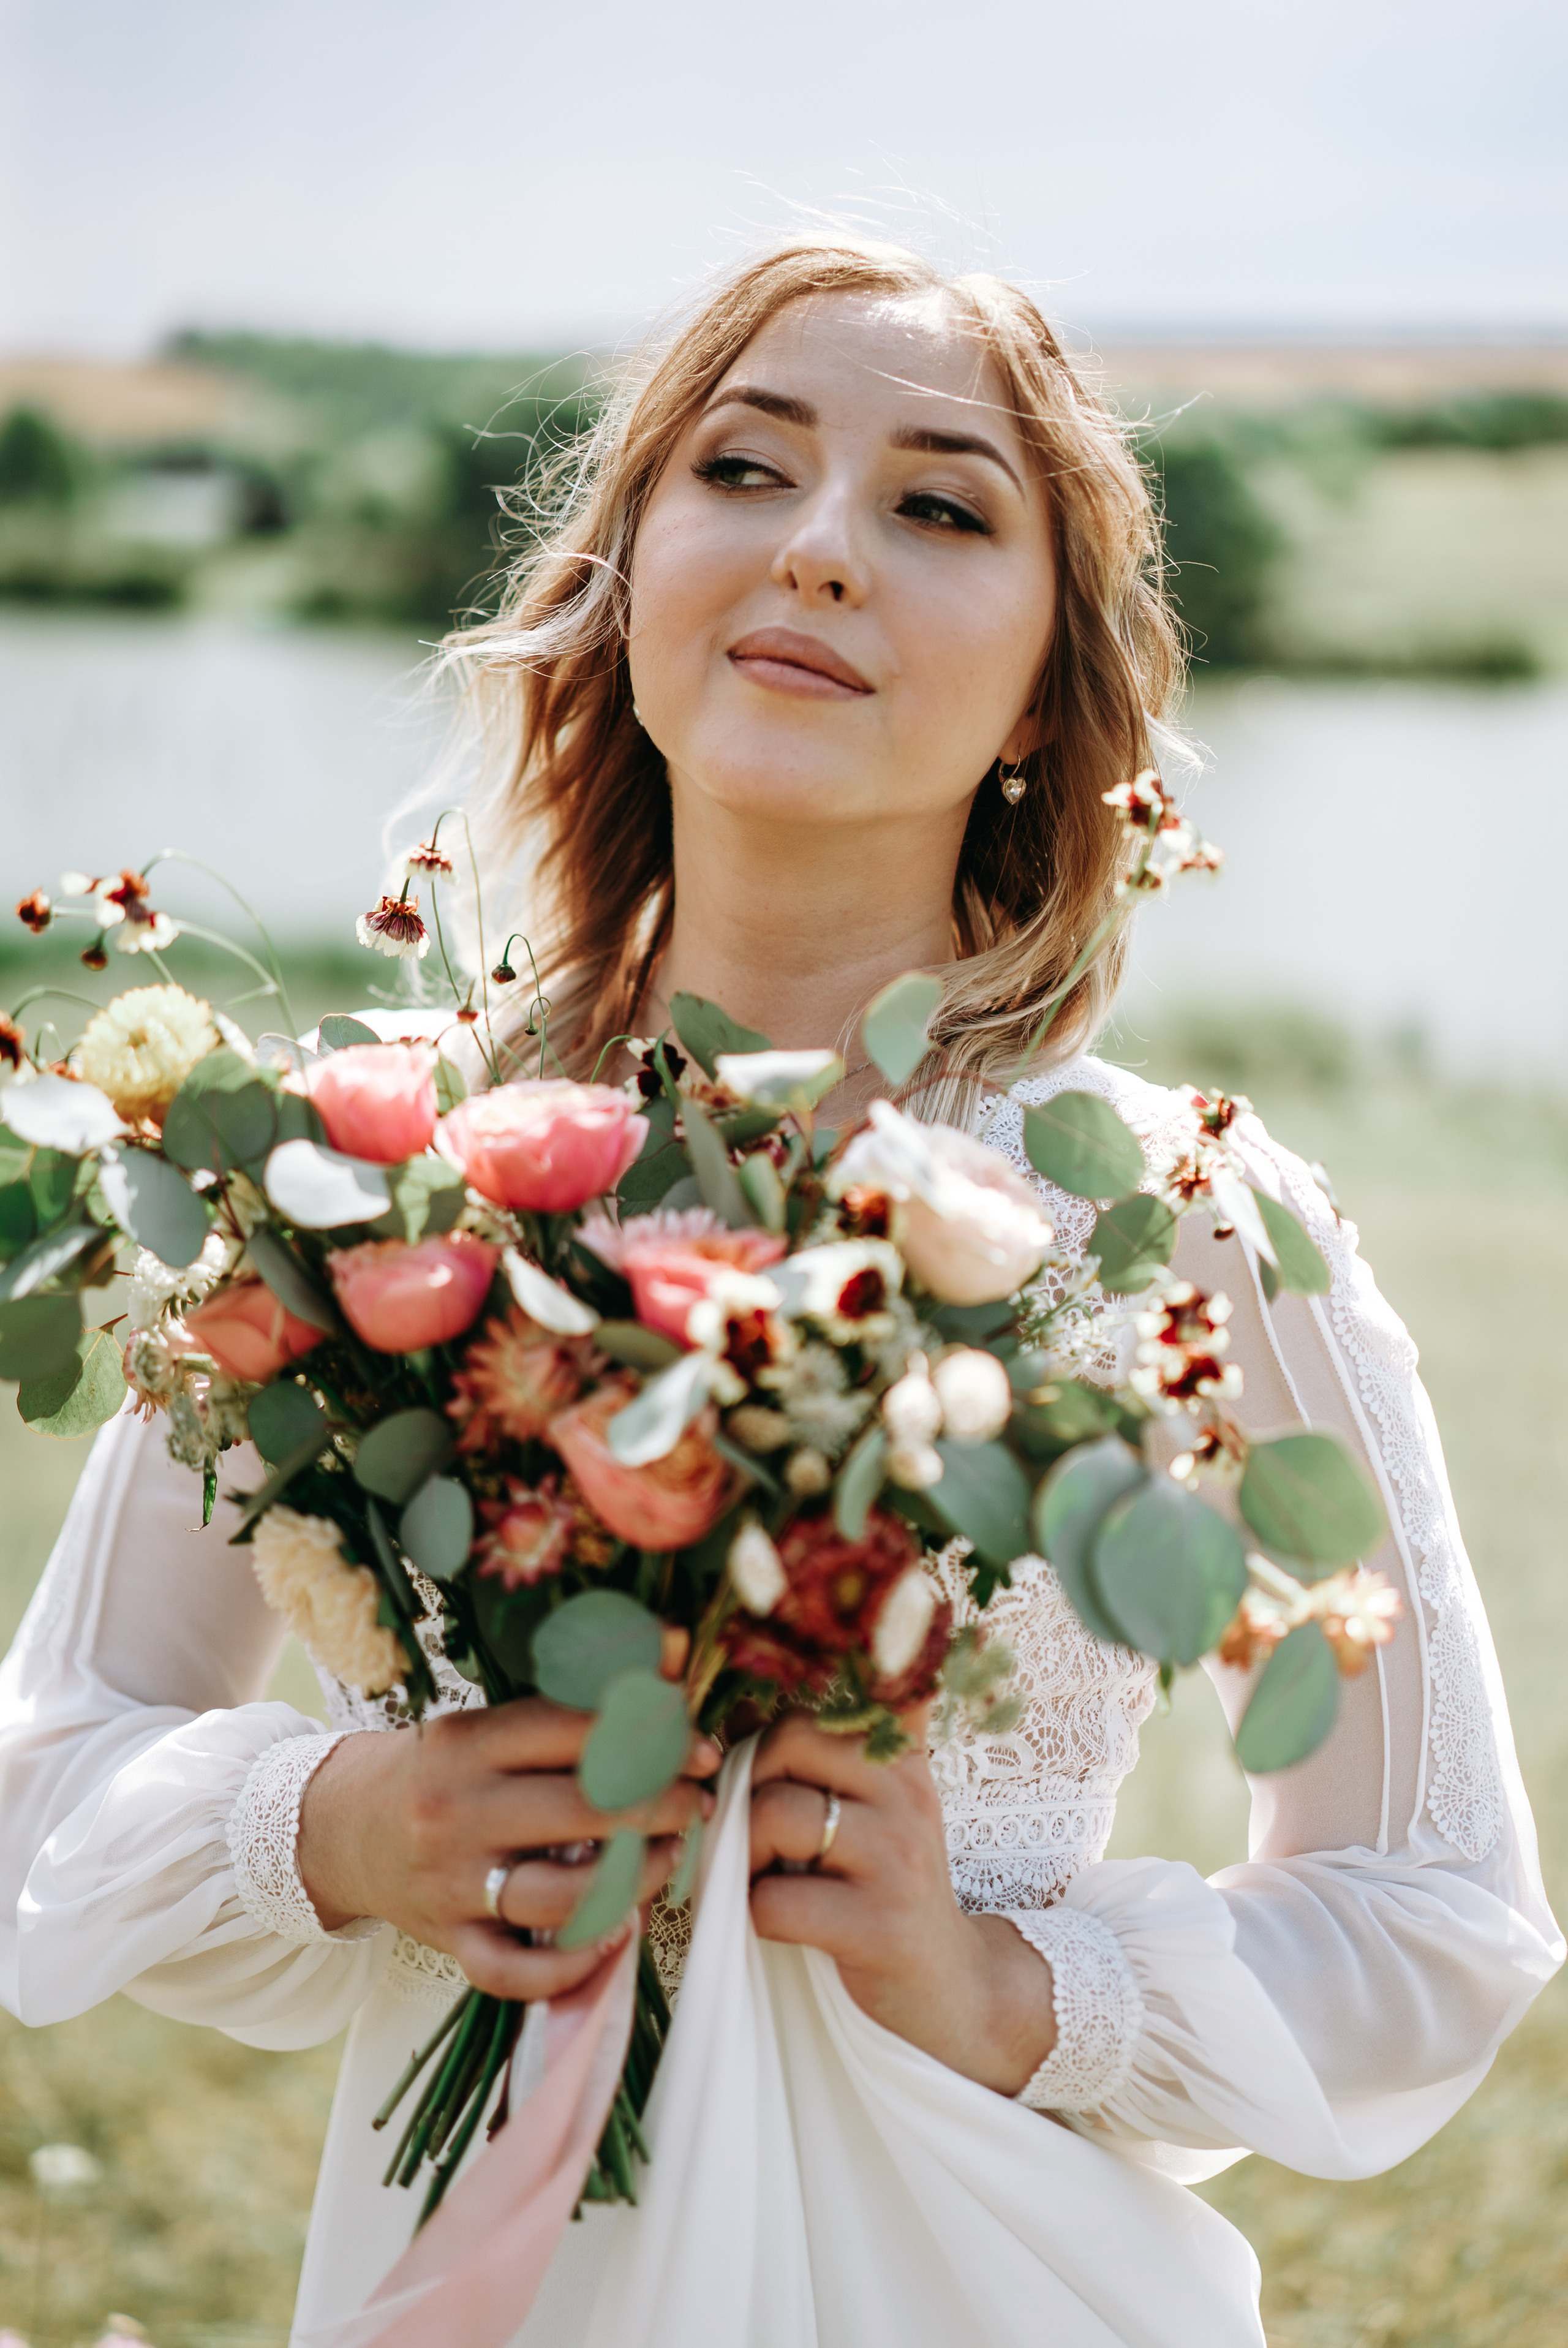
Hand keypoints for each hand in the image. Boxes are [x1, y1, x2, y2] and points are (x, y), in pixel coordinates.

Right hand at [298, 1698, 719, 2002]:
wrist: (341, 1828)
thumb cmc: (440, 1771)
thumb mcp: (488, 1726)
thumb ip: (570, 1710)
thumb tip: (674, 1661)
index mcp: (468, 1742)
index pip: (574, 1730)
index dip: (651, 1736)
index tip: (699, 1748)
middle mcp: (456, 1811)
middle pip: (581, 1810)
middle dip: (661, 1807)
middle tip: (696, 1804)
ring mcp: (451, 1884)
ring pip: (563, 1897)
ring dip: (637, 1880)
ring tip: (669, 1858)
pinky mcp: (449, 1942)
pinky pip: (517, 1972)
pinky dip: (574, 1964)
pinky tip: (615, 1935)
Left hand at [748, 1710, 1056, 2095]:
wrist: (951, 1986)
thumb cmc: (888, 1889)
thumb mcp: (873, 1808)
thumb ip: (823, 1755)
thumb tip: (743, 1708)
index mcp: (900, 1756)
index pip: (816, 1703)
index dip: (764, 1735)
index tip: (758, 1774)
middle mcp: (905, 1793)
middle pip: (787, 1740)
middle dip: (747, 1783)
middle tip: (753, 1830)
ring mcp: (895, 1857)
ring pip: (773, 1813)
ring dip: (742, 1851)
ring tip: (760, 1876)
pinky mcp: (877, 1924)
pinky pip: (773, 1899)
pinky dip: (754, 1913)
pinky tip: (776, 1922)